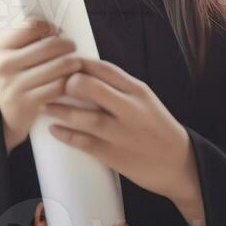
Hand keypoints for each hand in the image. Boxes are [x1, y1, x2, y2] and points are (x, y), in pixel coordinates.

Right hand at [0, 18, 81, 153]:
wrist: (4, 117)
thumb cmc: (16, 80)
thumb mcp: (11, 58)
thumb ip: (27, 41)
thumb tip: (58, 29)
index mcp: (0, 48)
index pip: (33, 26)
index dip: (50, 27)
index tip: (57, 33)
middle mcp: (4, 64)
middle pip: (51, 44)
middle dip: (68, 44)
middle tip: (73, 48)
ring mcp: (15, 84)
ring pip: (59, 65)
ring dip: (74, 63)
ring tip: (77, 64)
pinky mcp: (28, 102)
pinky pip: (60, 86)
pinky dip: (71, 82)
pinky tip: (72, 82)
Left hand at [44, 59, 204, 225]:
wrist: (180, 164)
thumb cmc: (157, 129)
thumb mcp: (144, 100)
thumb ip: (119, 88)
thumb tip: (85, 73)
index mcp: (138, 91)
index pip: (104, 68)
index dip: (79, 62)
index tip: (61, 61)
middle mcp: (131, 109)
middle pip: (91, 87)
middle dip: (67, 83)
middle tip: (50, 83)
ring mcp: (123, 133)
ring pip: (85, 116)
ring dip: (60, 110)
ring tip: (45, 104)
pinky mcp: (116, 155)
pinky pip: (85, 143)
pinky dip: (67, 135)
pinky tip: (54, 129)